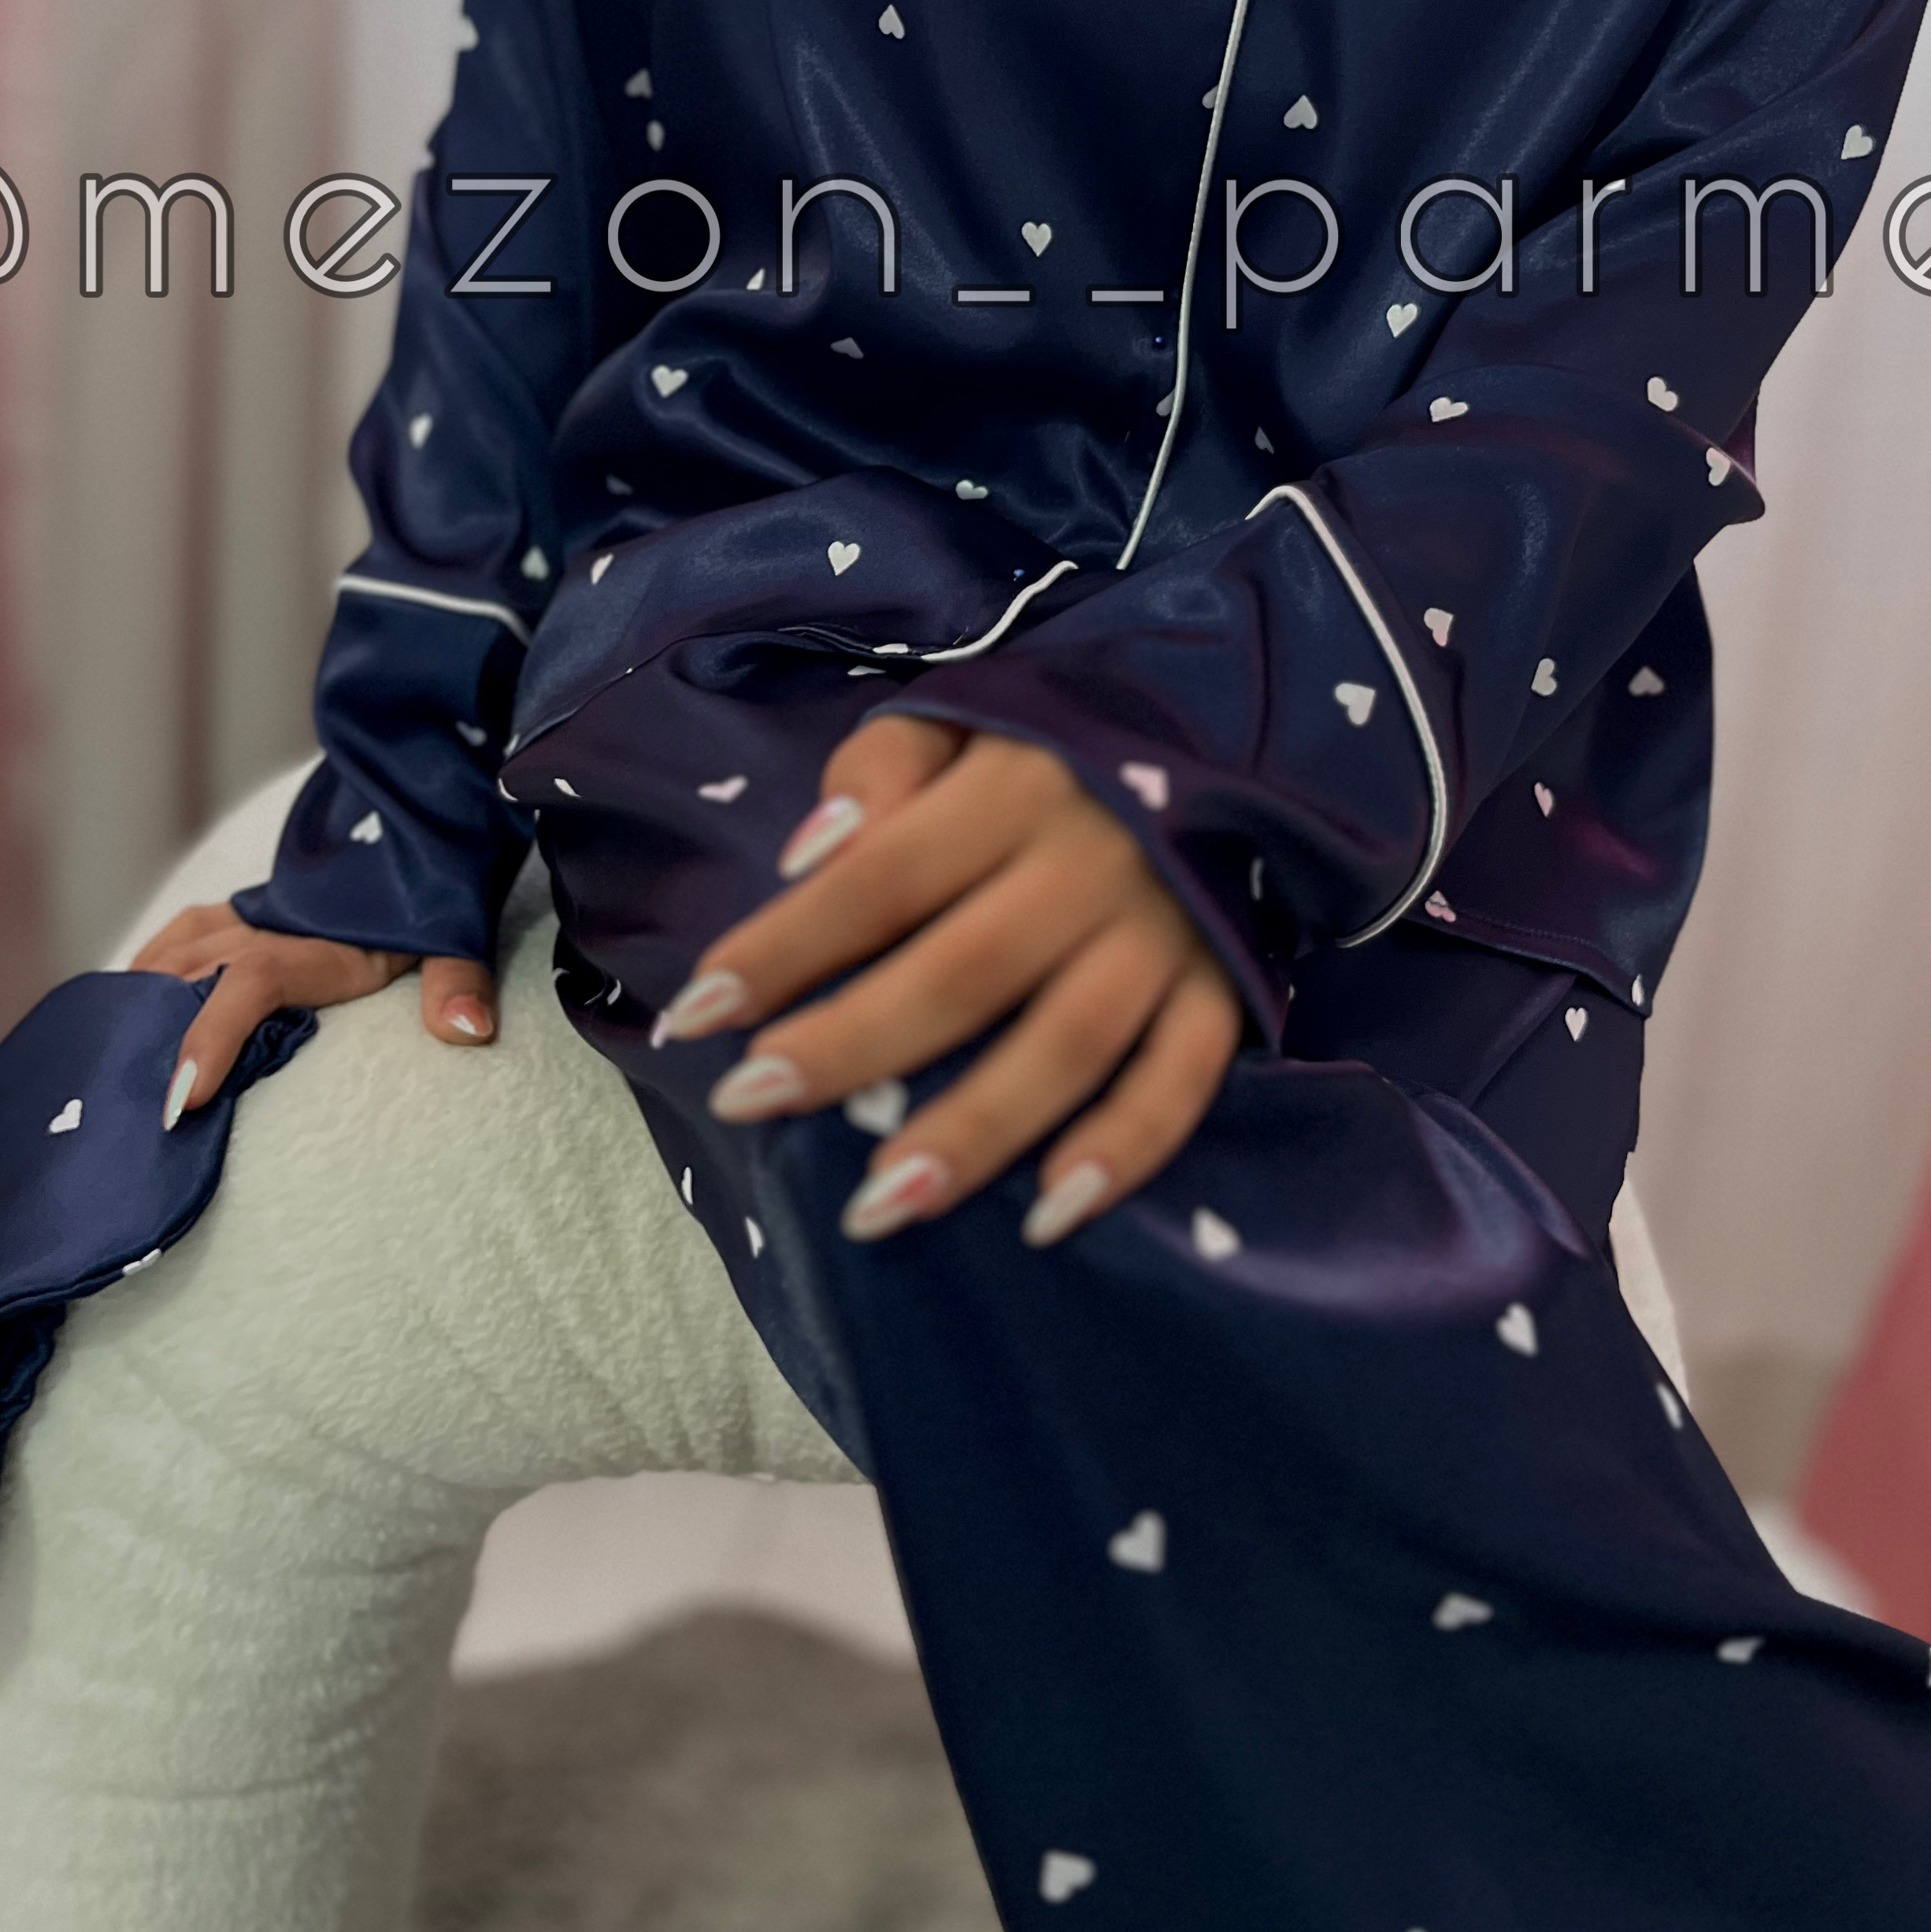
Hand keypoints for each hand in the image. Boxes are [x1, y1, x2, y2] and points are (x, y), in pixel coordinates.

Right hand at [131, 905, 496, 1126]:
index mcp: (317, 944)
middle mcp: (264, 929)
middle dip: (148, 1049)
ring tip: (103, 1083)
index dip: (212, 1038)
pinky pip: (170, 943)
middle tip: (116, 1120)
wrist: (410, 837)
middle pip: (188, 984)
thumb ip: (459, 983)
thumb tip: (468, 1031)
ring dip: (136, 1018)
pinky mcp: (227, 914)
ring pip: (168, 965)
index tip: (182, 1100)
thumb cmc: (428, 901)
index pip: (251, 984)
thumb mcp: (453, 939)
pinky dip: (139, 980)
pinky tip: (115, 1019)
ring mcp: (239, 918)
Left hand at [654, 717, 1242, 1244]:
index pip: (879, 878)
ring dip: (971, 1134)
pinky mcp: (1225, 989)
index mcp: (1016, 786)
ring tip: (874, 1208)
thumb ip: (880, 770)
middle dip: (847, 1047)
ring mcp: (1167, 934)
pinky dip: (1122, 1154)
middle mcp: (1093, 863)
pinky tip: (1046, 1217)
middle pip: (959, 973)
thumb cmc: (1058, 746)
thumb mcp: (963, 714)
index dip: (784, 947)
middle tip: (748, 1105)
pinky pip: (1181, 1083)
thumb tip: (809, 858)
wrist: (1234, 731)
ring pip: (1064, 1047)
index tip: (696, 1015)